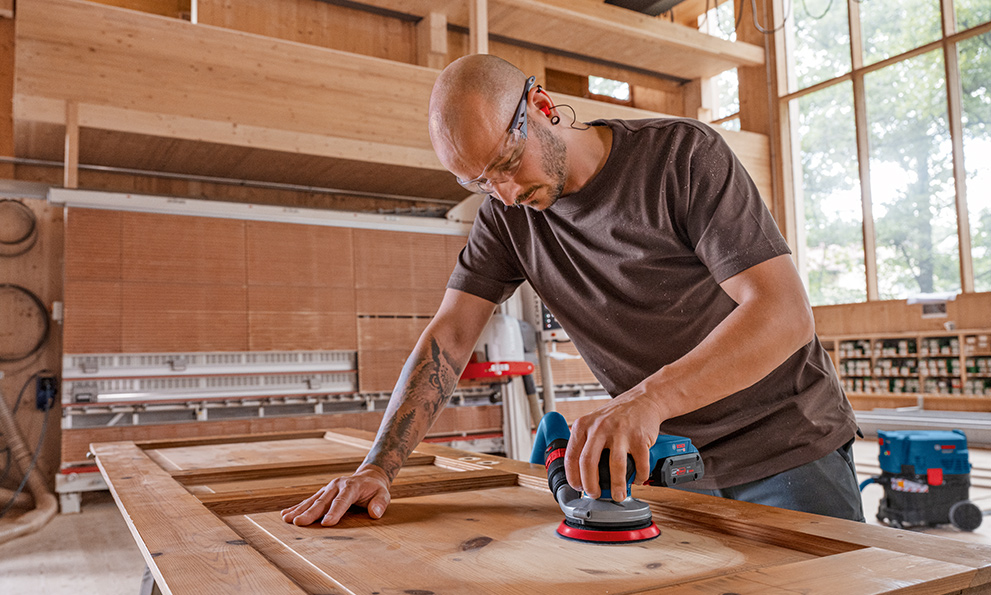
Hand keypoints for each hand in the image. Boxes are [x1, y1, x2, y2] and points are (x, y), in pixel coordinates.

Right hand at [281, 465, 390, 525]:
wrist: (369, 477)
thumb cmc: (375, 489)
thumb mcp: (383, 494)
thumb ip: (380, 503)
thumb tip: (375, 513)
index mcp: (351, 486)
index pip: (342, 501)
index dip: (334, 512)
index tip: (326, 524)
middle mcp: (337, 486)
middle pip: (323, 501)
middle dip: (310, 513)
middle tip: (299, 523)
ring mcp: (328, 489)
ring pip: (312, 500)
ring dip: (299, 510)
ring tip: (287, 519)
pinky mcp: (323, 493)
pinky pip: (309, 500)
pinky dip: (297, 507)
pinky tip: (286, 514)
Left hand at [564, 386, 664, 500]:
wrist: (644, 400)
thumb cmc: (617, 415)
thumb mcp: (594, 422)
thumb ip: (585, 442)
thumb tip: (581, 474)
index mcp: (584, 425)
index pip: (571, 456)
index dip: (573, 476)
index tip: (578, 487)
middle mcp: (600, 427)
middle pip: (588, 462)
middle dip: (590, 484)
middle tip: (594, 494)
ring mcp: (621, 432)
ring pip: (615, 466)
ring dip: (616, 486)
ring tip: (618, 495)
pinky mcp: (640, 438)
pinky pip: (639, 464)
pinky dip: (639, 476)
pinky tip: (637, 479)